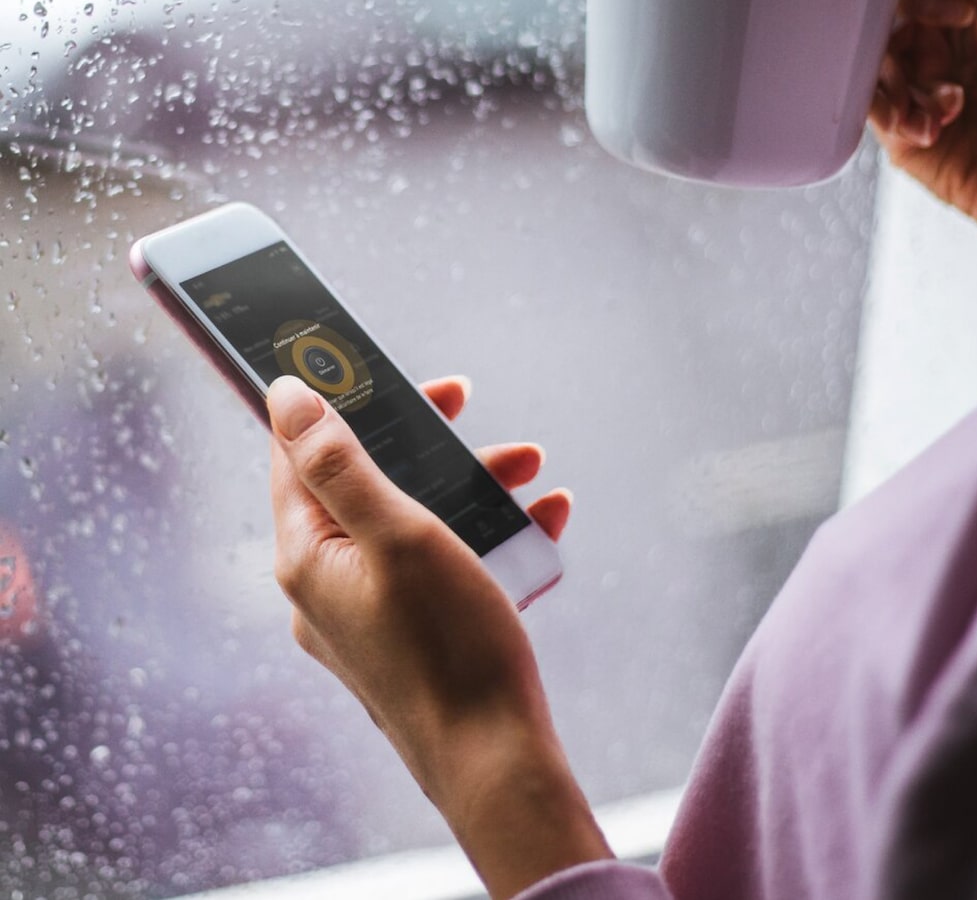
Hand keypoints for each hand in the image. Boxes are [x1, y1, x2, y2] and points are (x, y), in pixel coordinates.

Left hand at [268, 374, 610, 897]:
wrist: (497, 760)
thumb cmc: (448, 646)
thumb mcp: (399, 534)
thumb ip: (340, 463)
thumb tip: (285, 394)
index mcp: (308, 554)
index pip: (296, 453)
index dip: (332, 400)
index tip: (372, 365)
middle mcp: (327, 582)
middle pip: (364, 481)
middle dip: (422, 439)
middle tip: (461, 401)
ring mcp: (369, 611)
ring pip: (411, 519)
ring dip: (467, 483)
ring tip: (530, 468)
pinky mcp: (410, 632)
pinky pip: (441, 563)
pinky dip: (484, 534)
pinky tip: (542, 520)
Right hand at [870, 0, 976, 330]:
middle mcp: (940, 37)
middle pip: (880, 4)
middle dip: (899, 23)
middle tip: (939, 41)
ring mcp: (918, 84)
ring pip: (868, 56)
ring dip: (897, 74)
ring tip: (939, 100)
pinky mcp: (900, 133)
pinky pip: (869, 106)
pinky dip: (898, 112)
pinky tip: (938, 126)